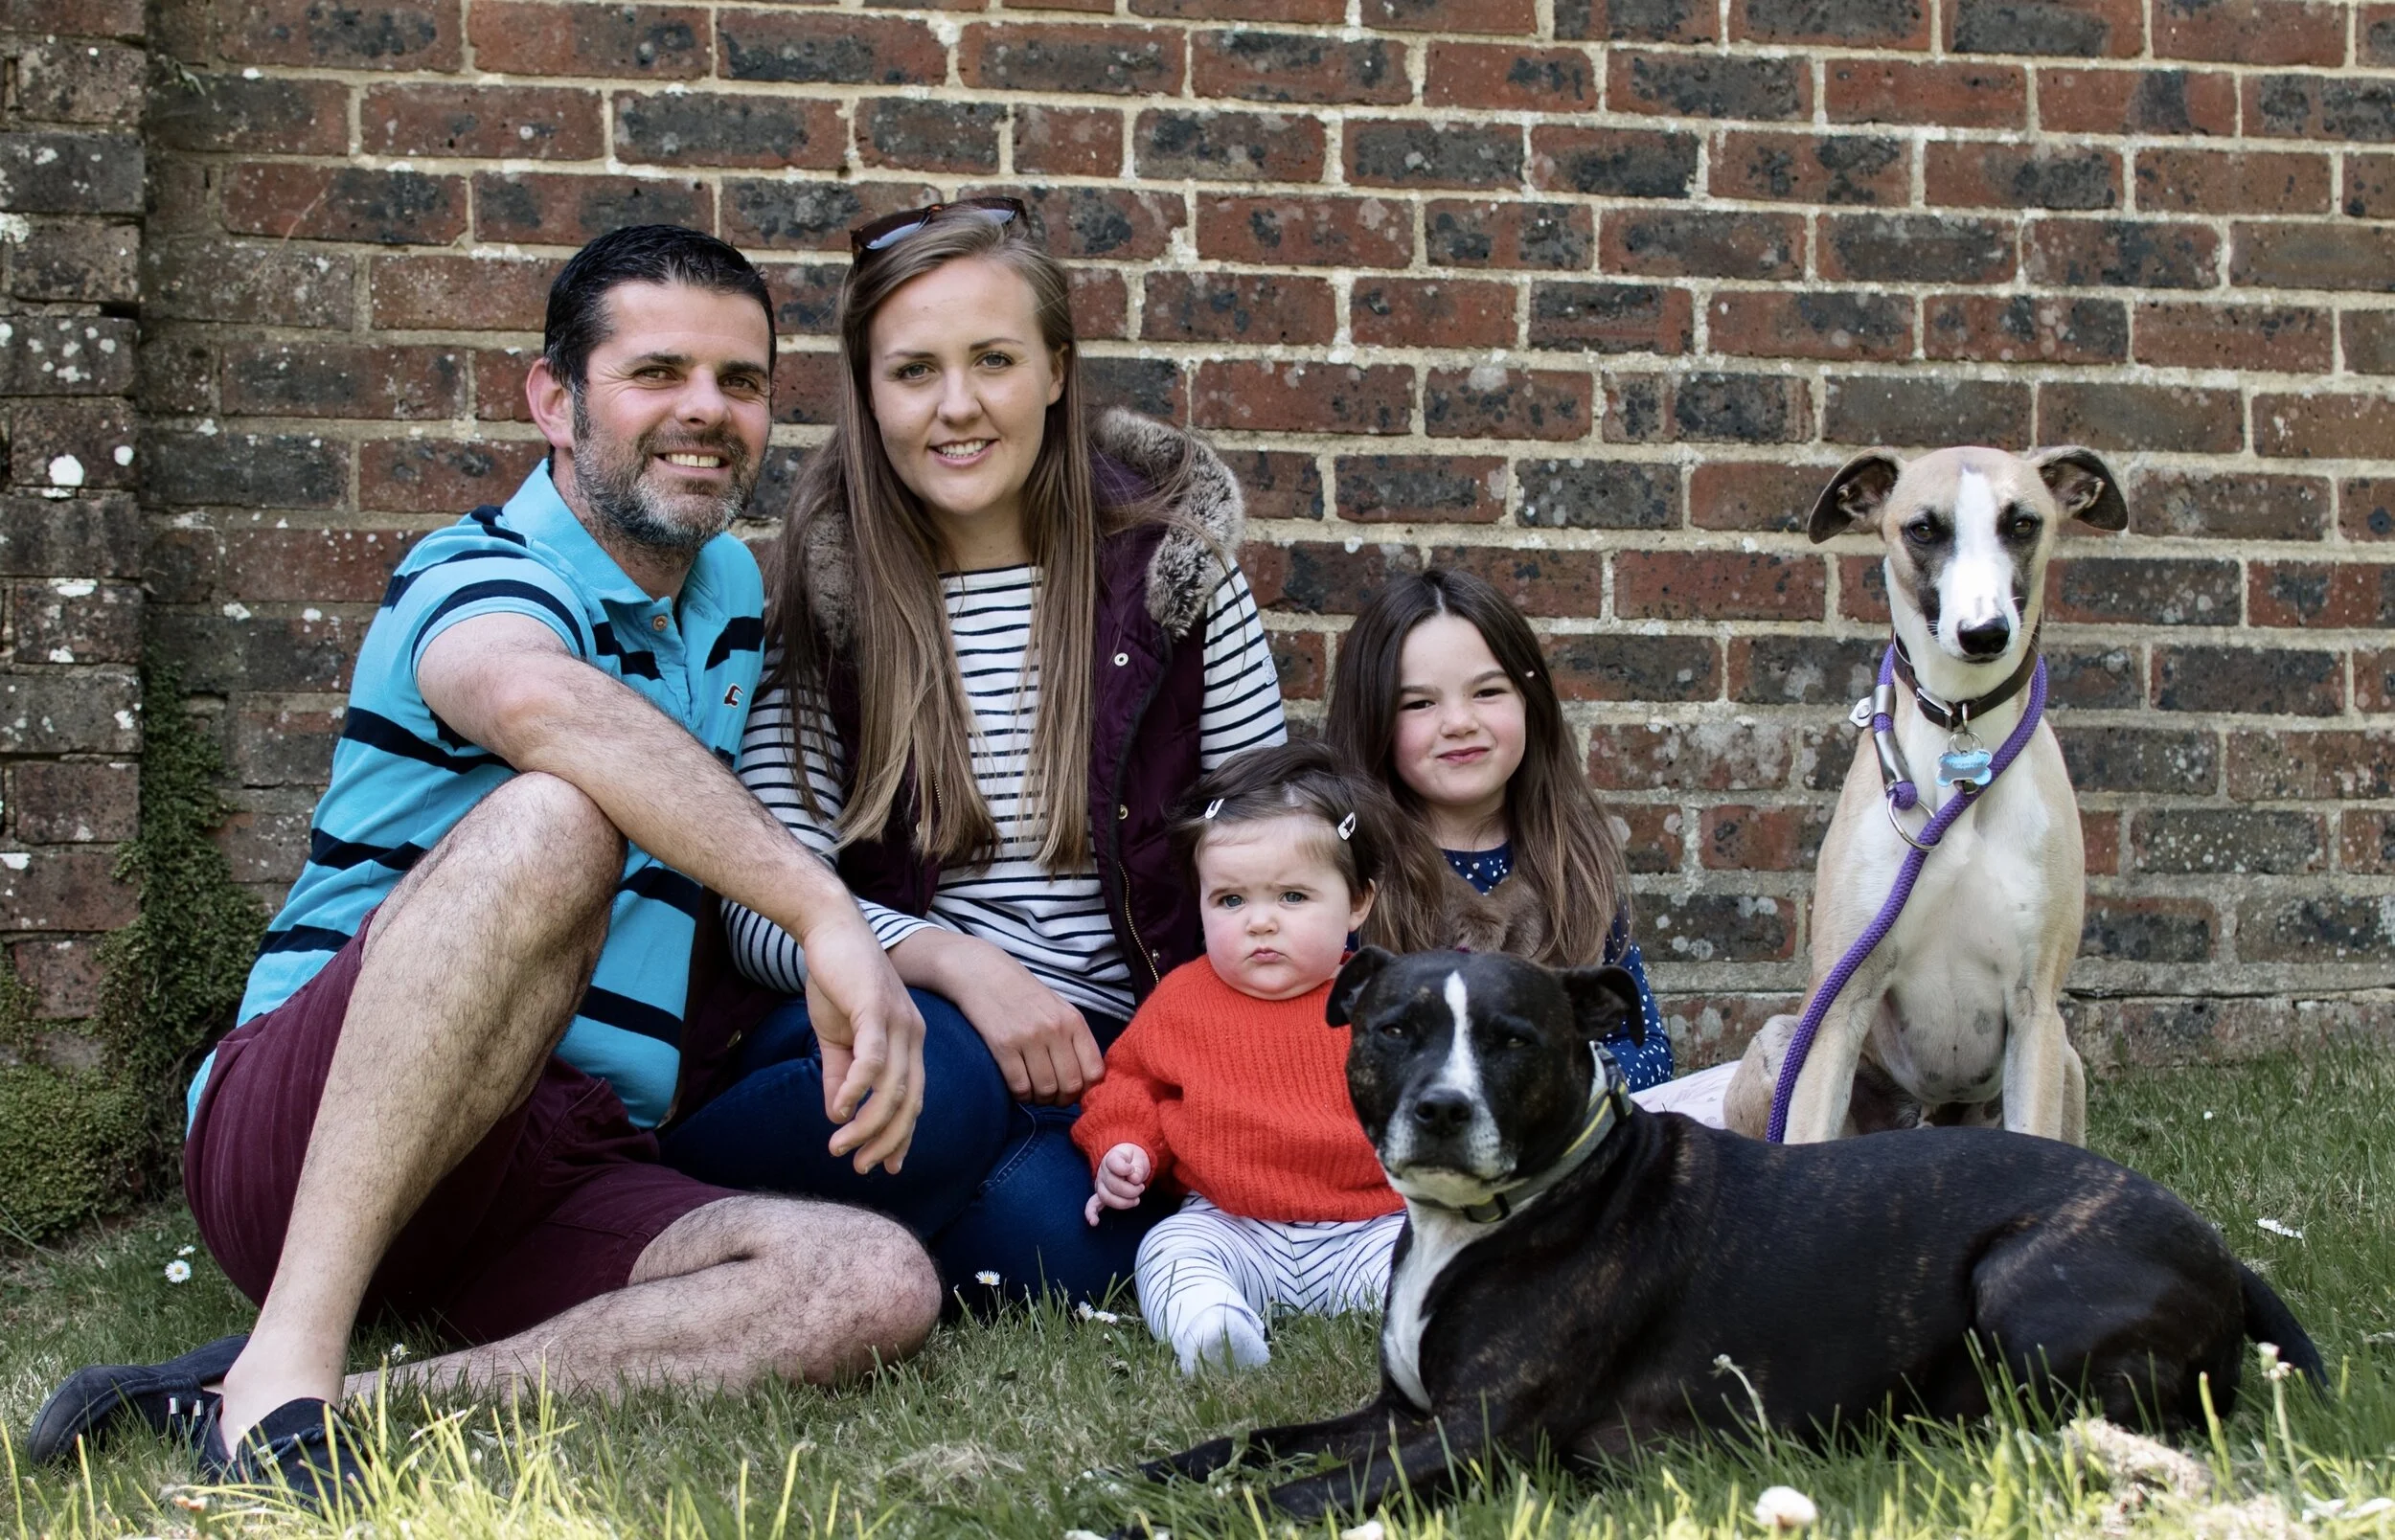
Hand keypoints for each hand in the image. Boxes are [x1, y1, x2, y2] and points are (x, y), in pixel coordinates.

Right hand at [799, 909, 924, 1174]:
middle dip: (886, 1141)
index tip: (886, 1167)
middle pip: (909, 1102)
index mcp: (910, 1043)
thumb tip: (837, 1117)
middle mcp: (913, 1036)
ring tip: (840, 1147)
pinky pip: (873, 1060)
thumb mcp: (836, 1037)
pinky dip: (858, 1090)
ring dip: (866, 1125)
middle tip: (860, 1167)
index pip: (914, 1100)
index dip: (902, 1136)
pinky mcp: (876, 1010)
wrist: (829, 930)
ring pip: (891, 1088)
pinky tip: (839, 1112)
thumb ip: (840, 1075)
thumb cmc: (837, 981)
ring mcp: (899, 1022)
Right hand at [914, 933, 1103, 1104]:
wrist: (983, 973)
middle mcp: (1055, 1029)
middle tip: (1051, 1096)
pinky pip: (1019, 1086)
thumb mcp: (1058, 1007)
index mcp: (1073, 1020)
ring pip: (1045, 1090)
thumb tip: (1086, 1079)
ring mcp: (1029, 1037)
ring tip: (1033, 1091)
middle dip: (1062, 1100)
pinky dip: (1020, 1095)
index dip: (1086, 1090)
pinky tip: (1017, 1088)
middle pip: (1070, 1086)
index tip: (1074, 1091)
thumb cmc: (1023, 994)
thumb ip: (1074, 1038)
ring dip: (1040, 1099)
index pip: (1094, 1071)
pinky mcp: (1003, 1045)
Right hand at [1084, 1143, 1150, 1224]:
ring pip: (1107, 1197)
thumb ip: (1138, 1168)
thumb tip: (1134, 1179)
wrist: (1129, 1161)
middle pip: (1112, 1185)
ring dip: (1124, 1202)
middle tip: (1141, 1188)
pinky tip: (1094, 1222)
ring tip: (1136, 1199)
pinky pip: (1092, 1205)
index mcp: (1112, 1158)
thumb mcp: (1140, 1159)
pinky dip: (1092, 1213)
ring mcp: (1100, 1184)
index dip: (1124, 1169)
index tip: (1132, 1169)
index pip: (1114, 1164)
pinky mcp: (1101, 1195)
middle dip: (1130, 1190)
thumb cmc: (1134, 1160)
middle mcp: (1103, 1172)